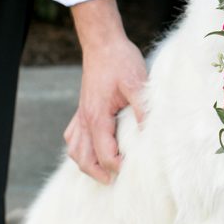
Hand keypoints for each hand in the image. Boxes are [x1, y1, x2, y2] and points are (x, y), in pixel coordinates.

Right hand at [64, 0, 146, 182]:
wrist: (102, 43)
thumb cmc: (120, 61)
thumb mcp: (138, 83)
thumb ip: (143, 110)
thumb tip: (150, 135)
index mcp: (97, 117)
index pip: (104, 154)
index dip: (118, 166)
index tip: (133, 169)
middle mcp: (85, 119)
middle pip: (83, 158)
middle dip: (98, 173)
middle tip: (115, 180)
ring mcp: (81, 114)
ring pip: (74, 149)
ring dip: (86, 163)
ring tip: (104, 171)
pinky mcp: (82, 109)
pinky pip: (73, 135)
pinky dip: (79, 148)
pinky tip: (91, 150)